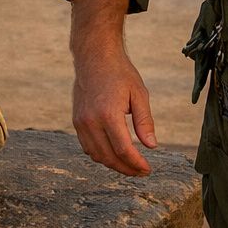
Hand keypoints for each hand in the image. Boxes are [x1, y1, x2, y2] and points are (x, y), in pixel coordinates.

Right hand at [69, 0, 157, 176]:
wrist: (94, 56)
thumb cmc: (120, 72)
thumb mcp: (139, 94)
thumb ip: (145, 122)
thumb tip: (151, 146)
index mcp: (108, 114)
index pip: (123, 150)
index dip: (136, 164)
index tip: (147, 169)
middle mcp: (91, 121)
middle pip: (108, 157)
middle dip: (126, 168)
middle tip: (141, 171)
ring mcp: (81, 122)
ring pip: (96, 155)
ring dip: (113, 164)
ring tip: (129, 165)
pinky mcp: (76, 121)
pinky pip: (87, 147)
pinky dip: (100, 154)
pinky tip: (113, 153)